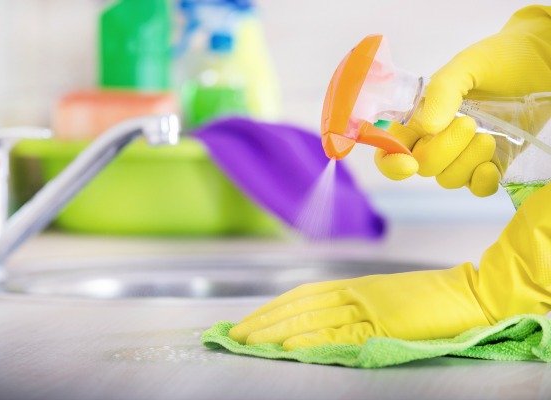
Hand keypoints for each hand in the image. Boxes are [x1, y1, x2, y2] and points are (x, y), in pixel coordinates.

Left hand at [229, 182, 550, 348]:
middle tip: (233, 334)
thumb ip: (351, 306)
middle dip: (262, 320)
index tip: (246, 321)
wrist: (466, 294)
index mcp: (351, 284)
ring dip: (275, 330)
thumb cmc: (426, 298)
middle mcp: (352, 292)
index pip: (299, 295)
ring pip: (310, 318)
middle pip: (297, 305)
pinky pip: (341, 333)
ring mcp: (366, 307)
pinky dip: (312, 338)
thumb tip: (317, 321)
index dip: (270, 308)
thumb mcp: (382, 297)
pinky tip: (289, 346)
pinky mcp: (383, 325)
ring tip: (248, 341)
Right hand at [375, 5, 550, 195]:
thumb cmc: (498, 59)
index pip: (390, 149)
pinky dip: (481, 182)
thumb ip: (442, 92)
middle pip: (423, 166)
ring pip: (448, 179)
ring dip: (467, 161)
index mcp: (419, 117)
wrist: (541, 62)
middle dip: (443, 150)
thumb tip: (428, 127)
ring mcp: (463, 155)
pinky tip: (490, 165)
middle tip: (469, 123)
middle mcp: (435, 140)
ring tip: (488, 136)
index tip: (409, 163)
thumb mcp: (465, 66)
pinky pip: (477, 189)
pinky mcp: (491, 164)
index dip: (391, 163)